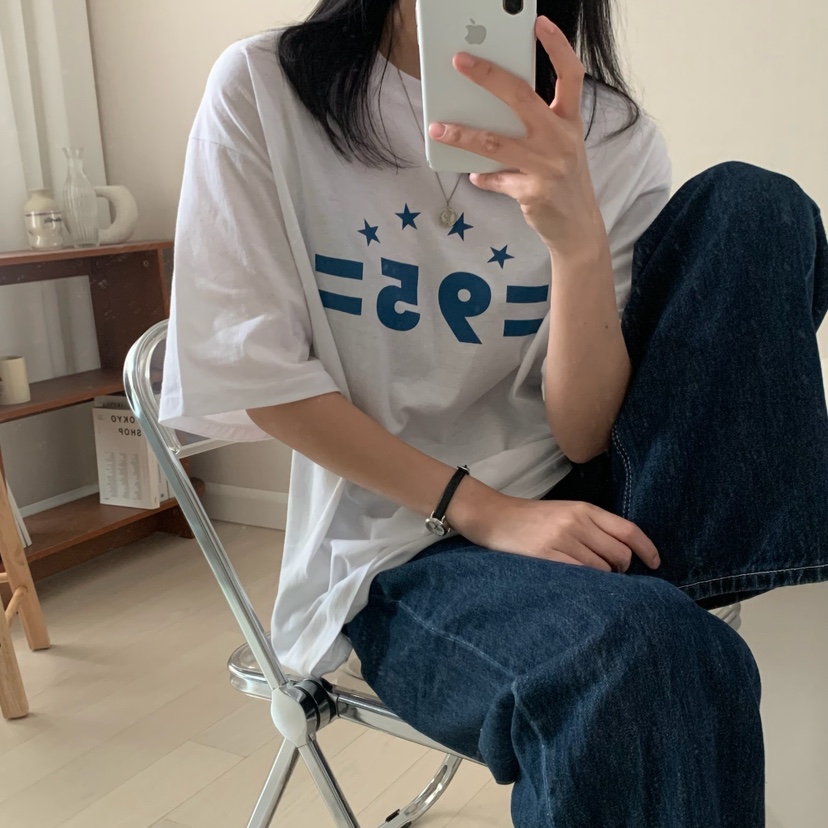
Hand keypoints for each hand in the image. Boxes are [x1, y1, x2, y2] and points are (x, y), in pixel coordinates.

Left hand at [428, 16, 604, 257]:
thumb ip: (536, 128)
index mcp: (569, 122)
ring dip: (461, 134)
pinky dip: (482, 177)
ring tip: (437, 128)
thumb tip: (492, 113)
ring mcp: (546, 166)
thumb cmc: (565, 182)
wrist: (578, 227)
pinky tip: (473, 175)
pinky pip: (495, 179)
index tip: (539, 22)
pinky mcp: (532, 192)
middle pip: (521, 97)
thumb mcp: (561, 148)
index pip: (570, 75)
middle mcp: (560, 139)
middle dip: (487, 75)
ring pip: (494, 142)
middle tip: (459, 61)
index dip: (557, 46)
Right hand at [449, 483, 660, 572]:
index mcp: (584, 509)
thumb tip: (622, 552)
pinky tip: (579, 585)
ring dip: (603, 580)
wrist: (495, 516)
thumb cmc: (532, 517)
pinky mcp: (547, 556)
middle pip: (619, 554)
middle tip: (611, 574)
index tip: (656, 563)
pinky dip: (587, 584)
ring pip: (602, 569)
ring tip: (590, 578)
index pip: (628, 530)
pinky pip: (581, 576)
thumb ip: (592, 526)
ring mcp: (562, 539)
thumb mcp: (566, 512)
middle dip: (622, 570)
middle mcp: (577, 523)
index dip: (647, 549)